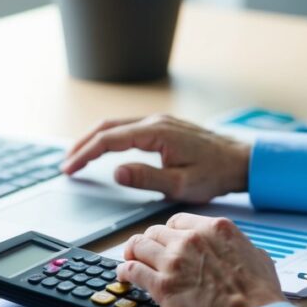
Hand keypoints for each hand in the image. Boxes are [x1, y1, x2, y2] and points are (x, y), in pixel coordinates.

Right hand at [60, 114, 250, 202]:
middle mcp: (154, 122)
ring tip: (78, 157)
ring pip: (116, 125)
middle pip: (107, 127)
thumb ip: (147, 178)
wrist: (241, 160)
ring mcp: (159, 122)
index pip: (109, 140)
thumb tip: (115, 171)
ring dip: (93, 139)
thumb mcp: (181, 184)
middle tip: (66, 164)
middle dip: (82, 145)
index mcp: (156, 133)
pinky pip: (128, 127)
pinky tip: (104, 149)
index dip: (85, 154)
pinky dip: (109, 137)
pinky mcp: (163, 127)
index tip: (70, 169)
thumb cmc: (215, 174)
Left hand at [118, 213, 284, 306]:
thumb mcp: (259, 258)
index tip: (166, 240)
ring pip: (139, 245)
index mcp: (215, 229)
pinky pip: (132, 270)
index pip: (179, 221)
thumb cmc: (259, 297)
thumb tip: (237, 251)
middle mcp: (191, 239)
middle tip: (146, 252)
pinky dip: (124, 272)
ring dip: (132, 253)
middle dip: (150, 241)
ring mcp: (174, 261)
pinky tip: (124, 277)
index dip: (169, 232)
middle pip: (156, 231)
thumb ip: (240, 248)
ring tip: (129, 260)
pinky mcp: (162, 285)